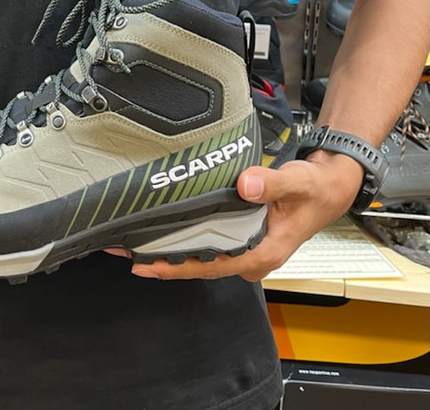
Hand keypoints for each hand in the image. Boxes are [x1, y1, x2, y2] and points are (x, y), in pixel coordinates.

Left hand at [107, 153, 363, 281]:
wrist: (328, 188)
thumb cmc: (314, 190)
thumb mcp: (297, 182)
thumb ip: (271, 183)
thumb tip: (245, 185)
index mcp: (261, 254)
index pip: (211, 265)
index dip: (177, 266)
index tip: (146, 263)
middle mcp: (249, 257)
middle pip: (198, 264)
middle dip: (161, 261)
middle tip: (122, 250)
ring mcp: (243, 248)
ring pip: (199, 255)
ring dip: (167, 250)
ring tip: (130, 243)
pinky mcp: (238, 236)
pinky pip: (206, 242)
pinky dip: (182, 238)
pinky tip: (159, 232)